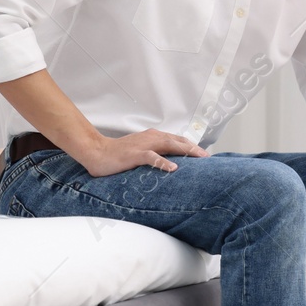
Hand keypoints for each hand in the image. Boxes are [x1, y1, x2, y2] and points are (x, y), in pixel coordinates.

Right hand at [76, 129, 208, 176]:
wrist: (96, 151)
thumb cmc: (118, 154)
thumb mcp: (140, 151)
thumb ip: (155, 153)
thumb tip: (170, 163)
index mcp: (153, 136)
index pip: (177, 140)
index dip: (191, 146)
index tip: (204, 155)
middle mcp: (151, 137)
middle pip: (177, 141)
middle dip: (194, 148)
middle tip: (208, 157)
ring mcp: (143, 145)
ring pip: (169, 145)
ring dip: (185, 151)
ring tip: (199, 158)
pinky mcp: (134, 154)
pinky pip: (152, 157)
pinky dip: (163, 162)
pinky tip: (173, 168)